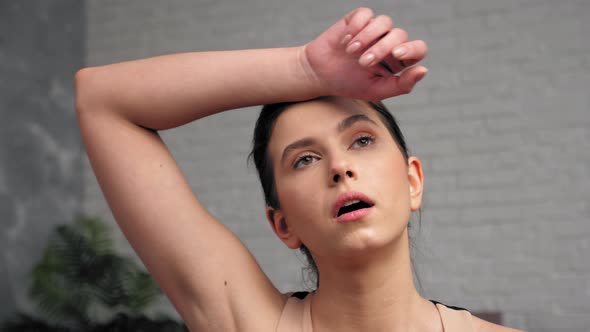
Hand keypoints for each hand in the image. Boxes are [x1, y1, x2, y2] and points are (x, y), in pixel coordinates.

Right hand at [302, 7, 427, 100]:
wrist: (320, 74)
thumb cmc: (349, 84)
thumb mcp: (376, 90)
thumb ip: (401, 85)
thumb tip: (423, 70)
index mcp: (398, 60)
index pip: (417, 49)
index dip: (412, 49)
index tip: (397, 54)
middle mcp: (389, 42)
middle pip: (399, 35)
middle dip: (382, 48)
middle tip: (364, 63)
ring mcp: (374, 29)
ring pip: (384, 22)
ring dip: (368, 37)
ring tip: (351, 52)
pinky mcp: (358, 19)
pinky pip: (365, 14)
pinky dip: (356, 27)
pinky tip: (345, 41)